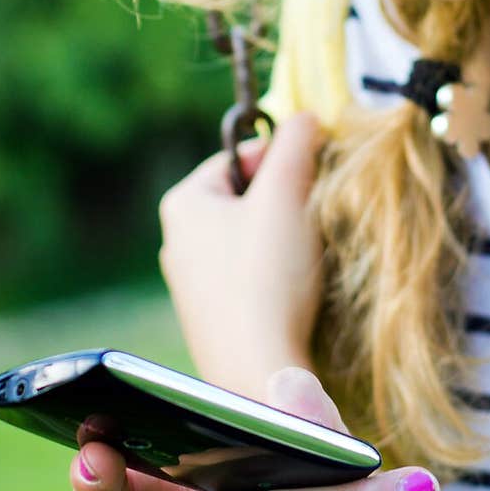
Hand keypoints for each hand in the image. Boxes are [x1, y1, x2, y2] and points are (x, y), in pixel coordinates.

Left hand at [157, 112, 325, 394]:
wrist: (257, 374)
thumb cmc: (268, 278)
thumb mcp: (287, 195)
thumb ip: (297, 144)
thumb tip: (307, 117)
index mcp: (183, 203)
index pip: (237, 155)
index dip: (281, 158)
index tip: (314, 174)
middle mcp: (176, 242)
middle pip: (244, 198)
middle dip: (284, 201)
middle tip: (313, 216)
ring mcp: (191, 285)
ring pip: (249, 239)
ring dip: (284, 239)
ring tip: (306, 258)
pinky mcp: (212, 320)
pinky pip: (249, 277)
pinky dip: (276, 276)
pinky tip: (295, 293)